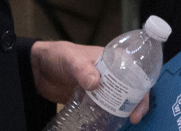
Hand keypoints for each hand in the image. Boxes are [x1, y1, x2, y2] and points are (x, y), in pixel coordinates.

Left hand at [30, 40, 154, 122]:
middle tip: (133, 118)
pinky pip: (103, 109)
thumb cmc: (58, 56)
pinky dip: (107, 117)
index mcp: (112, 60)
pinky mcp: (91, 99)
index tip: (139, 103)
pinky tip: (107, 125)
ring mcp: (101, 88)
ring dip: (122, 112)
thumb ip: (82, 70)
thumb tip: (96, 83)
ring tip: (123, 123)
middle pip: (130, 89)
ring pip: (118, 101)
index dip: (141, 88)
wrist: (39, 70)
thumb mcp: (71, 60)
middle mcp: (110, 74)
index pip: (135, 72)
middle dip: (135, 104)